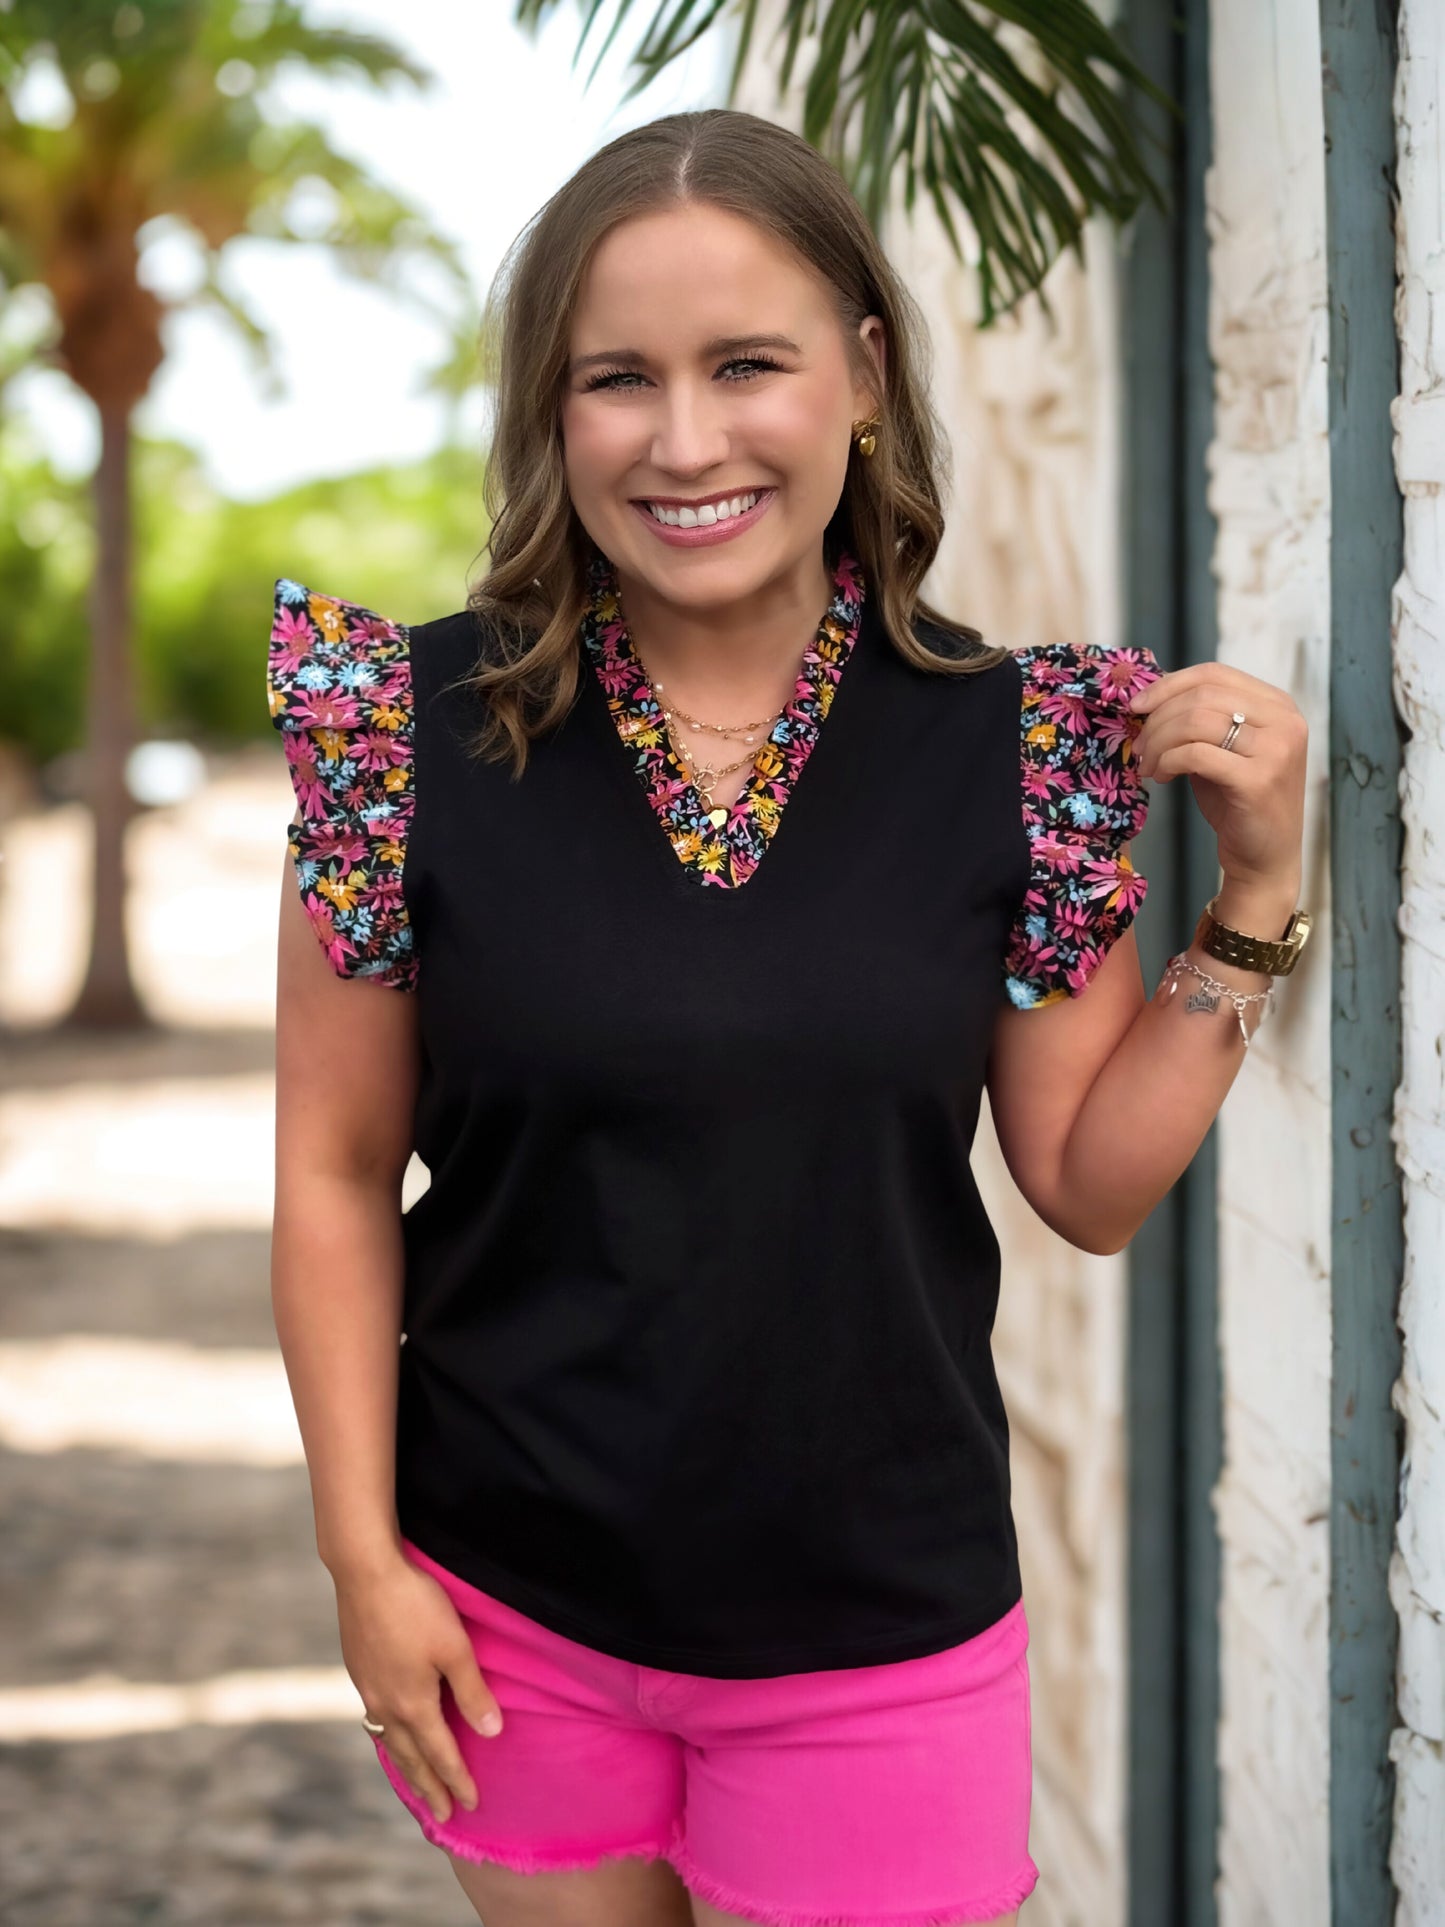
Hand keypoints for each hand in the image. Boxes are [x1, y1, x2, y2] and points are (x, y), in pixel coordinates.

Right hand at [334, 1549, 503, 1825]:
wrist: (364, 1571)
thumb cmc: (416, 1606)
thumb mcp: (455, 1647)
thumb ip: (472, 1692)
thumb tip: (491, 1733)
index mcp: (412, 1704)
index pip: (440, 1753)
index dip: (457, 1779)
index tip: (471, 1804)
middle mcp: (385, 1705)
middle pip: (410, 1757)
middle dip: (428, 1787)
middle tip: (441, 1814)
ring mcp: (367, 1688)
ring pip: (388, 1740)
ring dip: (405, 1765)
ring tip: (415, 1783)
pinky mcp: (358, 1669)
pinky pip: (374, 1719)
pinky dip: (388, 1738)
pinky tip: (389, 1732)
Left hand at [1128, 663, 1306, 893]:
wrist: (1265, 858)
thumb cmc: (1238, 802)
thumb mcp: (1223, 750)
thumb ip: (1201, 719)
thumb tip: (1151, 696)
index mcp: (1278, 705)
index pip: (1214, 674)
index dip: (1169, 685)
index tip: (1138, 706)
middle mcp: (1285, 722)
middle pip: (1203, 695)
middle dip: (1159, 718)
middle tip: (1139, 746)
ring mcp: (1277, 750)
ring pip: (1197, 722)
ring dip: (1159, 742)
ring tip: (1149, 765)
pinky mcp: (1258, 780)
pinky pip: (1196, 754)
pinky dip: (1168, 761)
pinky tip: (1162, 776)